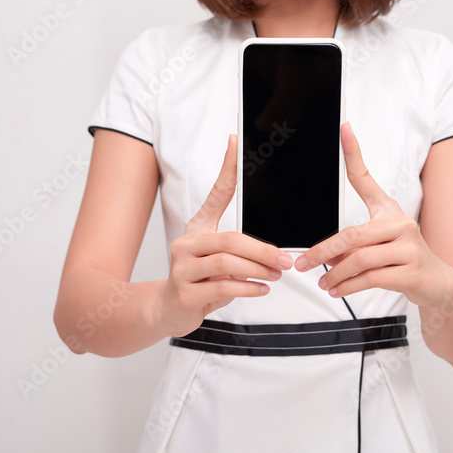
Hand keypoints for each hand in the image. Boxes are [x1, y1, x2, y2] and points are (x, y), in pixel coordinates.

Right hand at [161, 134, 293, 337]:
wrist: (168, 310)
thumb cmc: (198, 280)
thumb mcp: (216, 258)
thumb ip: (238, 249)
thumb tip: (274, 250)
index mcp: (197, 228)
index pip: (216, 193)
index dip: (227, 168)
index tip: (235, 143)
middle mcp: (186, 244)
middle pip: (230, 239)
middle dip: (262, 250)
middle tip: (285, 258)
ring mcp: (182, 269)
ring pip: (227, 264)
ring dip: (258, 270)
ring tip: (276, 274)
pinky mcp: (184, 294)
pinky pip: (222, 287)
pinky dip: (247, 288)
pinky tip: (261, 288)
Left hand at [294, 122, 452, 307]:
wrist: (439, 282)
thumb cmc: (404, 257)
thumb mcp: (379, 241)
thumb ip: (352, 244)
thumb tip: (325, 255)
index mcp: (388, 210)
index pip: (365, 177)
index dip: (354, 152)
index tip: (345, 128)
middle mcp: (399, 223)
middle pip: (352, 236)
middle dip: (322, 252)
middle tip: (303, 263)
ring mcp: (408, 247)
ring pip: (359, 261)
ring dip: (335, 274)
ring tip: (323, 282)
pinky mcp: (411, 271)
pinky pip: (371, 279)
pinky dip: (349, 286)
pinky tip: (338, 290)